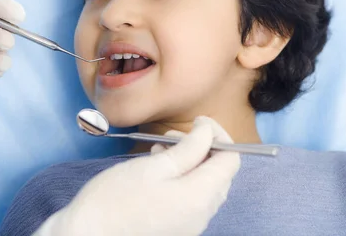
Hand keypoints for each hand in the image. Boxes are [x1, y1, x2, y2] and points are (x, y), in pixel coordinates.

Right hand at [34, 116, 240, 235]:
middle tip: (174, 136)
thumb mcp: (152, 166)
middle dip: (203, 148)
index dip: (219, 135)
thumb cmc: (113, 201)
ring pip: (205, 187)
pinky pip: (191, 201)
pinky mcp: (176, 231)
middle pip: (220, 174)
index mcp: (199, 197)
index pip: (231, 160)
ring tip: (160, 151)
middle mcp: (201, 215)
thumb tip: (208, 132)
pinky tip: (157, 172)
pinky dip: (182, 181)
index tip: (198, 122)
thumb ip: (188, 149)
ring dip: (190, 163)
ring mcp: (190, 226)